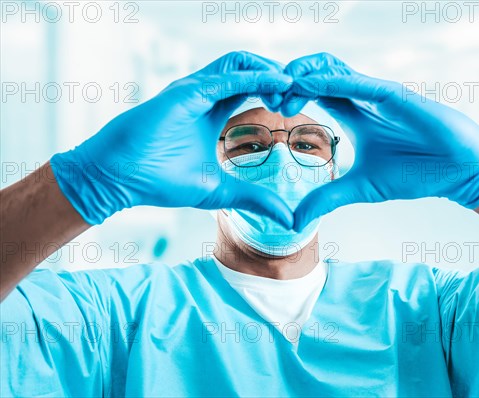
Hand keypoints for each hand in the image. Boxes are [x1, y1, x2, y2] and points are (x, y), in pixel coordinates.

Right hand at [50, 51, 293, 226]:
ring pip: (239, 64)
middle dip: (279, 77)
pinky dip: (256, 78)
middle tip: (302, 94)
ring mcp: (195, 90)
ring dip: (270, 71)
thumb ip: (255, 199)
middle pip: (249, 70)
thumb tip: (289, 220)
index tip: (297, 107)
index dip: (277, 92)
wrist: (120, 180)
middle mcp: (205, 95)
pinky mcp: (186, 92)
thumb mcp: (221, 191)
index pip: (252, 88)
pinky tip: (280, 84)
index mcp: (213, 111)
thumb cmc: (160, 182)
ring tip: (293, 87)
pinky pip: (227, 78)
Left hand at [281, 53, 478, 230]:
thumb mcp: (361, 188)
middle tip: (269, 99)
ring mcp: (378, 93)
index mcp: (353, 113)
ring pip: (334, 69)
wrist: (457, 173)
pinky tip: (310, 86)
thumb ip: (327, 198)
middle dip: (288, 80)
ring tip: (282, 90)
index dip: (289, 94)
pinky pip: (359, 83)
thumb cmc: (415, 173)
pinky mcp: (396, 95)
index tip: (268, 108)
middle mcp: (362, 97)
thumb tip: (294, 220)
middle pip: (317, 73)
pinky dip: (333, 81)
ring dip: (304, 74)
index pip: (313, 92)